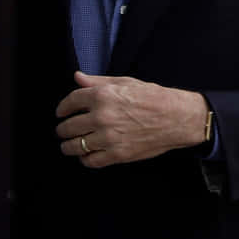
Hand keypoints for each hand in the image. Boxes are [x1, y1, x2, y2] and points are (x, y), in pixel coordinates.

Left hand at [56, 71, 207, 167]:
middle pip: (69, 126)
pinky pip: (91, 161)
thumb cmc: (153, 97)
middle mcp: (102, 117)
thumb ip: (98, 82)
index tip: (61, 113)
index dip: (62, 108)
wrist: (177, 118)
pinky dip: (84, 159)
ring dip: (68, 146)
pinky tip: (85, 155)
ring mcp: (108, 138)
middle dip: (62, 129)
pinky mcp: (117, 154)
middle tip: (62, 131)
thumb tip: (77, 77)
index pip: (71, 102)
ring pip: (76, 146)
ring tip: (68, 145)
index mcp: (103, 96)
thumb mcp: (126, 82)